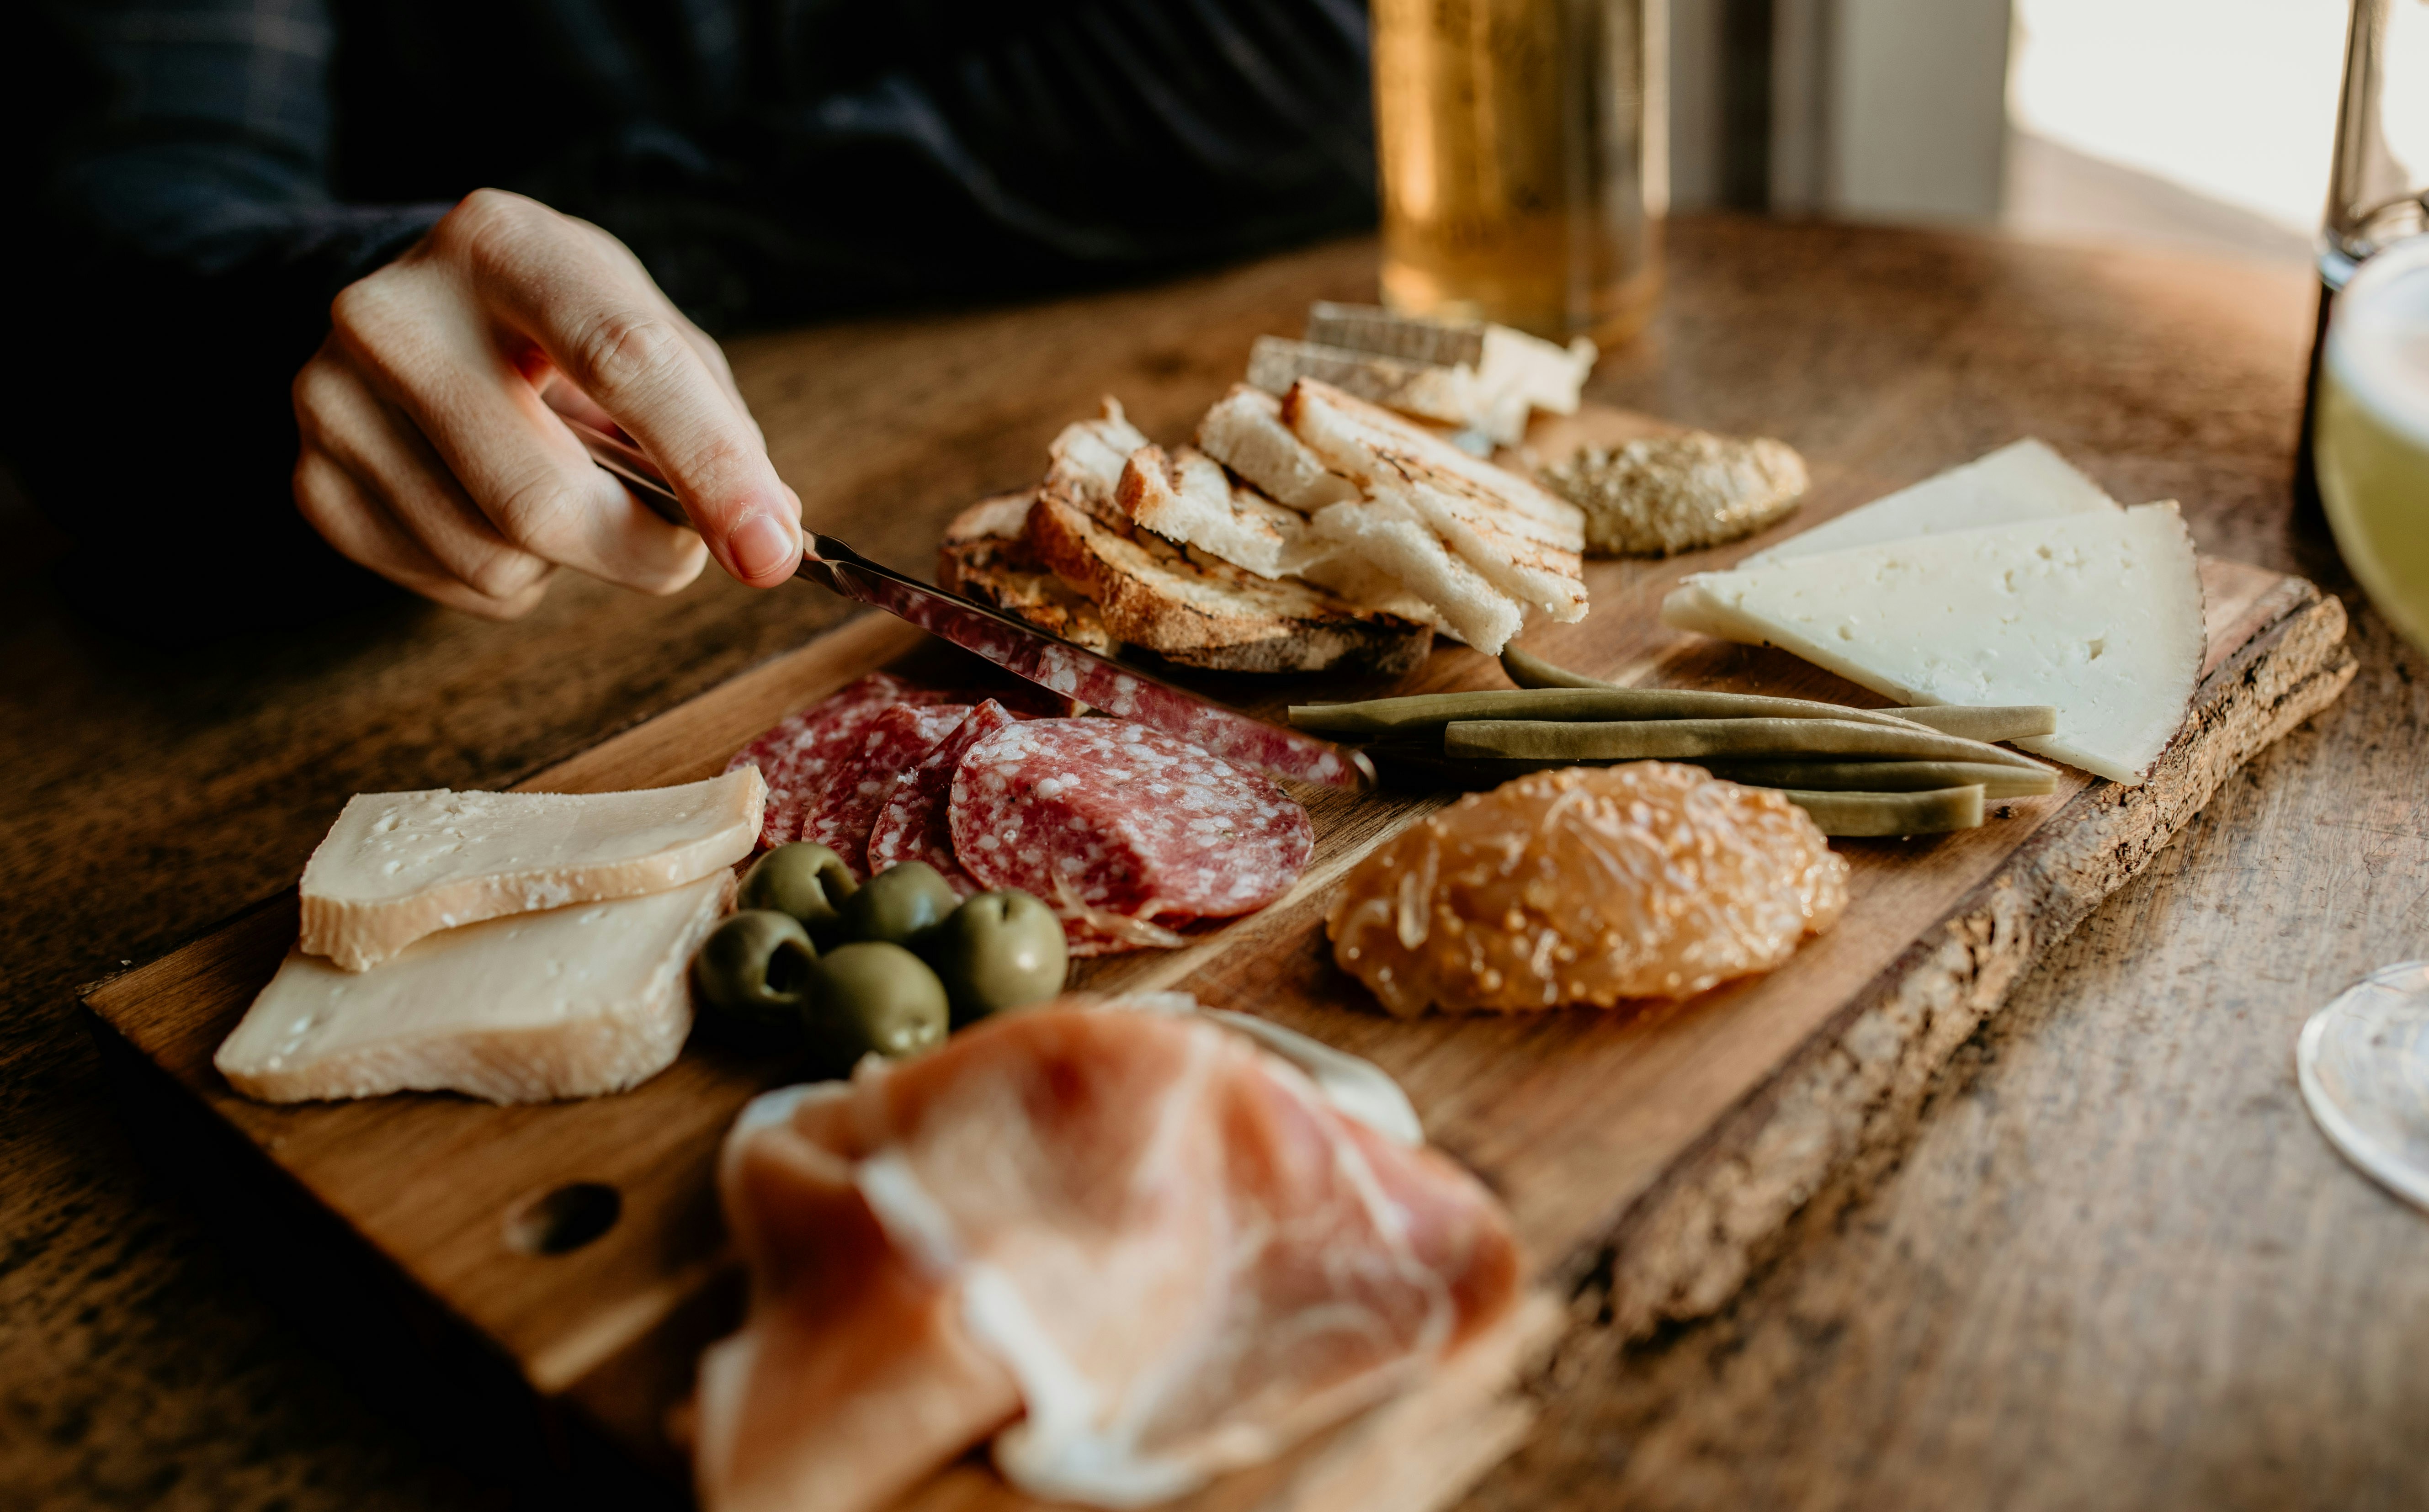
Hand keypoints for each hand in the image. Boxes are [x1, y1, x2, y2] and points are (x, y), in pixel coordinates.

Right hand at [292, 189, 800, 617]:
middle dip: (643, 551)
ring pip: (497, 559)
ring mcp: (333, 397)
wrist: (413, 311)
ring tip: (559, 487)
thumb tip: (768, 531)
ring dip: (569, 561)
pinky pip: (451, 585)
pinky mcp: (313, 479)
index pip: (624, 361)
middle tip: (679, 545)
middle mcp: (395, 312)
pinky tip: (494, 505)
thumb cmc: (554, 325)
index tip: (770, 549)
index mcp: (502, 244)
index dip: (710, 466)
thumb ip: (716, 420)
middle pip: (545, 498)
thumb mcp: (643, 324)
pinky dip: (510, 575)